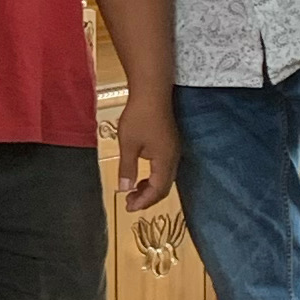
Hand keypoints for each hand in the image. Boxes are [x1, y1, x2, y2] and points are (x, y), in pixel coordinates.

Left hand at [114, 90, 177, 213]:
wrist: (152, 92)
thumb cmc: (139, 116)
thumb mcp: (128, 145)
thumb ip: (127, 168)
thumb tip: (125, 188)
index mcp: (165, 161)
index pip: (158, 190)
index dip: (143, 202)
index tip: (128, 207)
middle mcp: (174, 158)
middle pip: (164, 187)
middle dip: (147, 198)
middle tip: (129, 203)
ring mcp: (174, 150)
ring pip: (165, 178)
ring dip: (150, 187)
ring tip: (133, 191)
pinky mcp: (171, 144)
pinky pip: (165, 168)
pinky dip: (153, 177)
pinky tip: (141, 175)